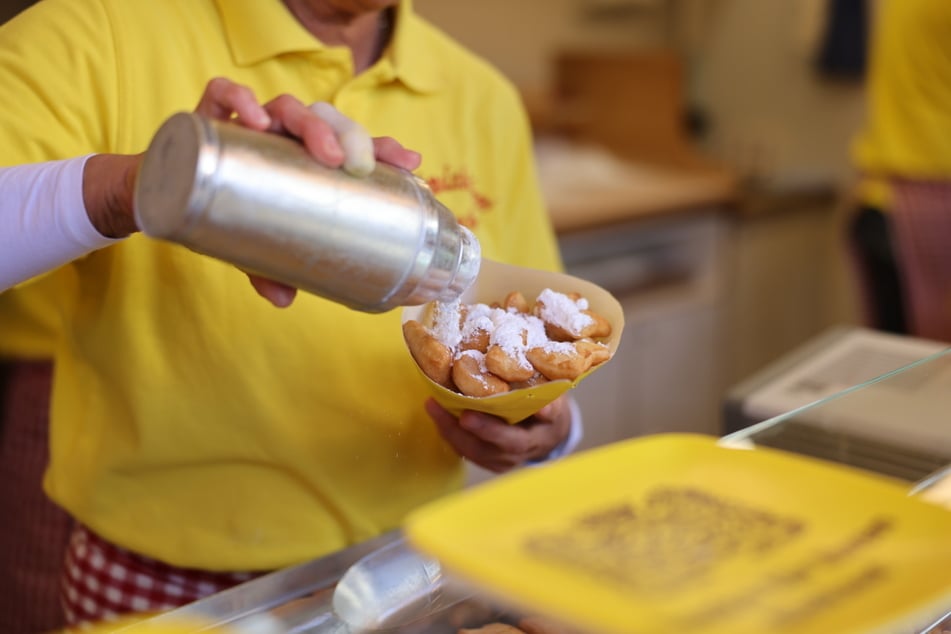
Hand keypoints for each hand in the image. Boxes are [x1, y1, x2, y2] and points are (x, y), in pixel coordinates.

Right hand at [192, 78, 420, 306]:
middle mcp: (283, 134)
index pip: (351, 146)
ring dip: (309, 123)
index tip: (410, 163)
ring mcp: (250, 122)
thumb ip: (269, 269)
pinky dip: (241, 100)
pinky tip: (258, 122)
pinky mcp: (210, 114)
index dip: (383, 149)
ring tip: (321, 152)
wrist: (164, 195)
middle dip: (348, 136)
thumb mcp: (253, 246)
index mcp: (306, 158)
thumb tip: (285, 300)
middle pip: (326, 119)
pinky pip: (224, 93)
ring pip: (287, 106)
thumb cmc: (226, 214)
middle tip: (355, 165)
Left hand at [424, 395, 573, 472]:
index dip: (489, 430)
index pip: (511, 442)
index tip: (467, 416)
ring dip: (448, 430)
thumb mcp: (556, 405)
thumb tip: (543, 407)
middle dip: (457, 430)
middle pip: (483, 449)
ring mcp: (499, 461)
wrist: (549, 433)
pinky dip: (450, 434)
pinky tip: (438, 415)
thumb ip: (549, 405)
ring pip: (470, 452)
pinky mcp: (487, 460)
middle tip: (437, 407)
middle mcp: (513, 457)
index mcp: (532, 442)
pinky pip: (465, 451)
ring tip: (432, 406)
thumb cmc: (550, 411)